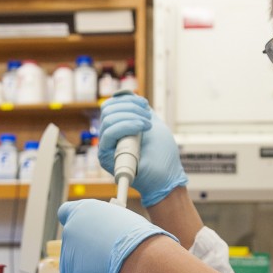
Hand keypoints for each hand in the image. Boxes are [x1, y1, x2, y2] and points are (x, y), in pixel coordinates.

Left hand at [57, 199, 177, 272]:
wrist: (139, 258)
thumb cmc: (137, 237)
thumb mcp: (120, 219)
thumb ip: (103, 223)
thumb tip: (101, 231)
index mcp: (82, 210)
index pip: (66, 211)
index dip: (75, 221)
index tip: (85, 228)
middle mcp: (70, 228)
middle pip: (73, 238)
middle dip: (86, 245)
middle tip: (106, 252)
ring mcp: (67, 251)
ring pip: (77, 258)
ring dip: (91, 262)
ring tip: (112, 263)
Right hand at [98, 92, 188, 206]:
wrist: (166, 176)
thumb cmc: (162, 155)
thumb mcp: (152, 124)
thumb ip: (139, 110)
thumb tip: (126, 95)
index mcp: (119, 128)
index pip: (111, 106)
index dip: (127, 100)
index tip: (145, 104)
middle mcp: (110, 136)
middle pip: (108, 110)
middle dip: (130, 107)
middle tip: (147, 117)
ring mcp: (107, 146)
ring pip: (108, 120)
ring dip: (131, 117)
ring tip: (147, 125)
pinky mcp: (105, 157)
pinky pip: (108, 134)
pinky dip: (126, 126)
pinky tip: (141, 129)